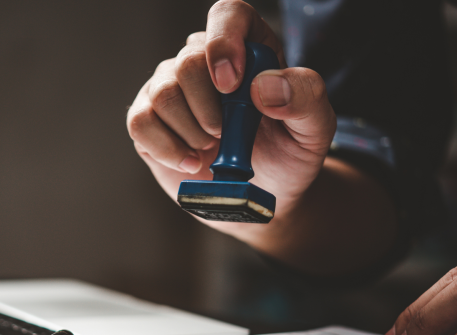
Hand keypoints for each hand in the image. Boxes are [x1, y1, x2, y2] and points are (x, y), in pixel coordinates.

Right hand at [125, 0, 335, 241]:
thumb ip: (305, 97)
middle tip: (227, 134)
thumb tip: (263, 87)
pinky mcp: (148, 120)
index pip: (227, 16)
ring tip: (212, 148)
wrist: (260, 195)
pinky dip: (166, 148)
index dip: (224, 42)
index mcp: (248, 47)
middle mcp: (203, 61)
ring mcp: (171, 89)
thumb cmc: (288, 154)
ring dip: (191, 131)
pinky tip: (191, 162)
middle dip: (209, 108)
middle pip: (187, 61)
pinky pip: (140, 122)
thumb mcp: (315, 128)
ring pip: (162, 92)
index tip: (231, 86)